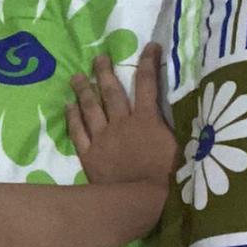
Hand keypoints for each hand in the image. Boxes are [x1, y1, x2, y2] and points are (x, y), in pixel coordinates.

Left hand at [66, 43, 180, 187]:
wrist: (139, 199)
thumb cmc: (166, 177)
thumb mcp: (179, 147)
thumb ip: (173, 127)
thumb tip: (177, 111)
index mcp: (146, 119)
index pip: (148, 84)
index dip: (148, 63)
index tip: (149, 47)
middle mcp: (121, 122)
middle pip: (111, 92)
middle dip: (104, 72)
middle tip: (97, 58)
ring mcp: (102, 137)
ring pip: (90, 108)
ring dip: (83, 90)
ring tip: (76, 76)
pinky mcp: (89, 153)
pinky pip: (78, 131)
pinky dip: (72, 117)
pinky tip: (67, 106)